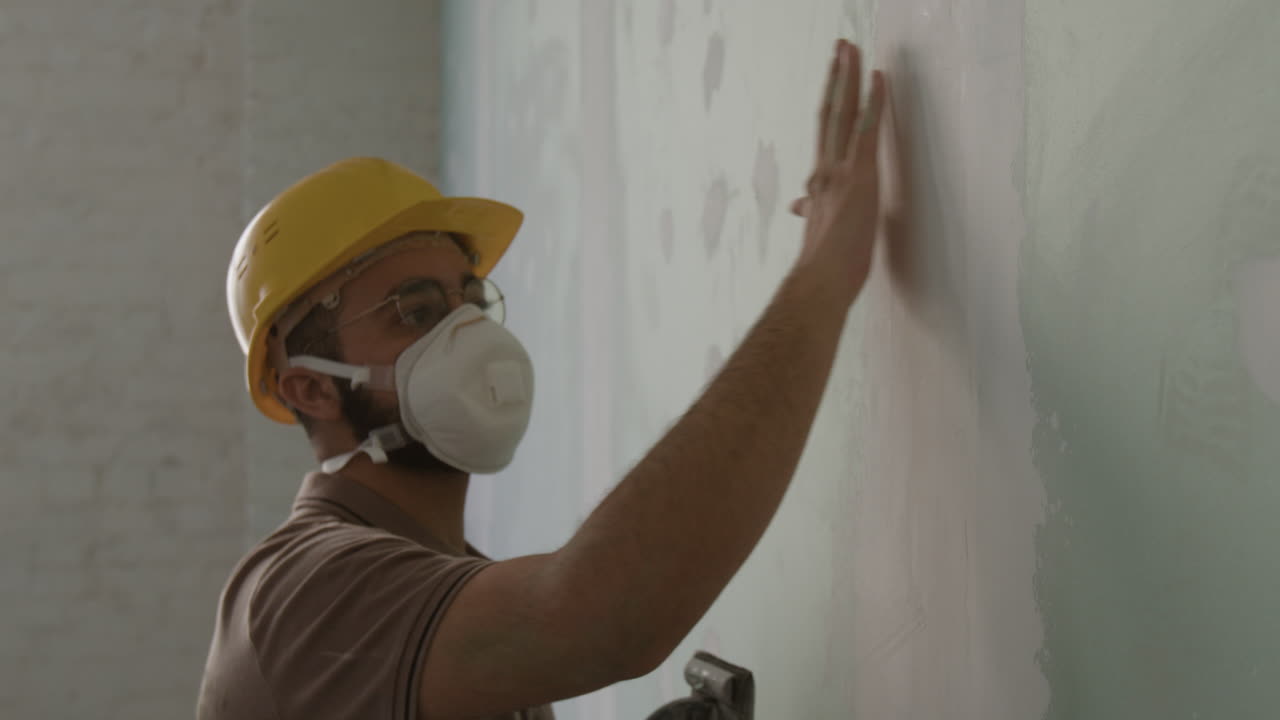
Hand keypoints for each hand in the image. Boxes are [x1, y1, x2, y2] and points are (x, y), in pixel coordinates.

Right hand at [793, 40, 887, 298]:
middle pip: (829, 113)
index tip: (834, 79)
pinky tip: (879, 77)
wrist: (820, 282)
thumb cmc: (823, 268)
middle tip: (841, 46)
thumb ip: (809, 211)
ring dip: (849, 77)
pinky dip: (874, 102)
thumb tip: (798, 206)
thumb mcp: (817, 232)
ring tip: (852, 49)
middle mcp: (824, 171)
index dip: (830, 103)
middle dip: (836, 78)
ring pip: (843, 114)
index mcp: (818, 184)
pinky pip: (866, 130)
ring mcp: (840, 171)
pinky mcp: (859, 176)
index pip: (824, 134)